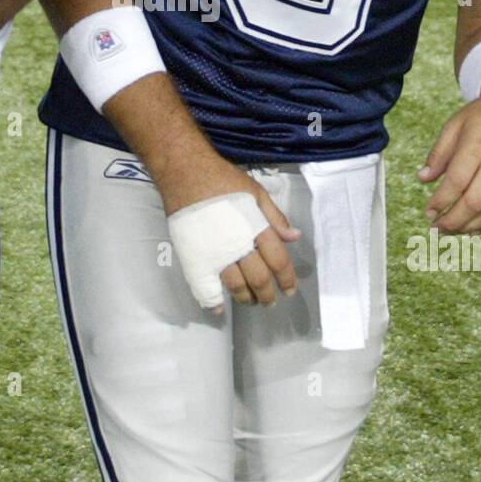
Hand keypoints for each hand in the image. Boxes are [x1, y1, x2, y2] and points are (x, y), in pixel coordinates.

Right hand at [159, 156, 300, 308]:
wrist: (185, 173)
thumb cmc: (222, 180)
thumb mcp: (256, 192)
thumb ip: (275, 217)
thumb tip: (295, 238)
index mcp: (257, 229)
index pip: (278, 262)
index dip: (286, 279)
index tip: (289, 290)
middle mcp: (239, 246)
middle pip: (259, 279)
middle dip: (268, 294)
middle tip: (270, 301)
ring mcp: (216, 256)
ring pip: (236, 286)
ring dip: (246, 298)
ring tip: (251, 301)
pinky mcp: (195, 259)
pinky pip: (204, 288)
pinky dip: (213, 302)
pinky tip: (219, 308)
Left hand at [417, 65, 480, 233]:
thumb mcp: (455, 125)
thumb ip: (438, 153)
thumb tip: (422, 179)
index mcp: (477, 146)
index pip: (456, 182)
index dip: (440, 202)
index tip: (428, 212)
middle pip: (474, 202)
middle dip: (452, 221)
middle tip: (436, 228)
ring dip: (469, 227)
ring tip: (452, 231)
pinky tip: (474, 229)